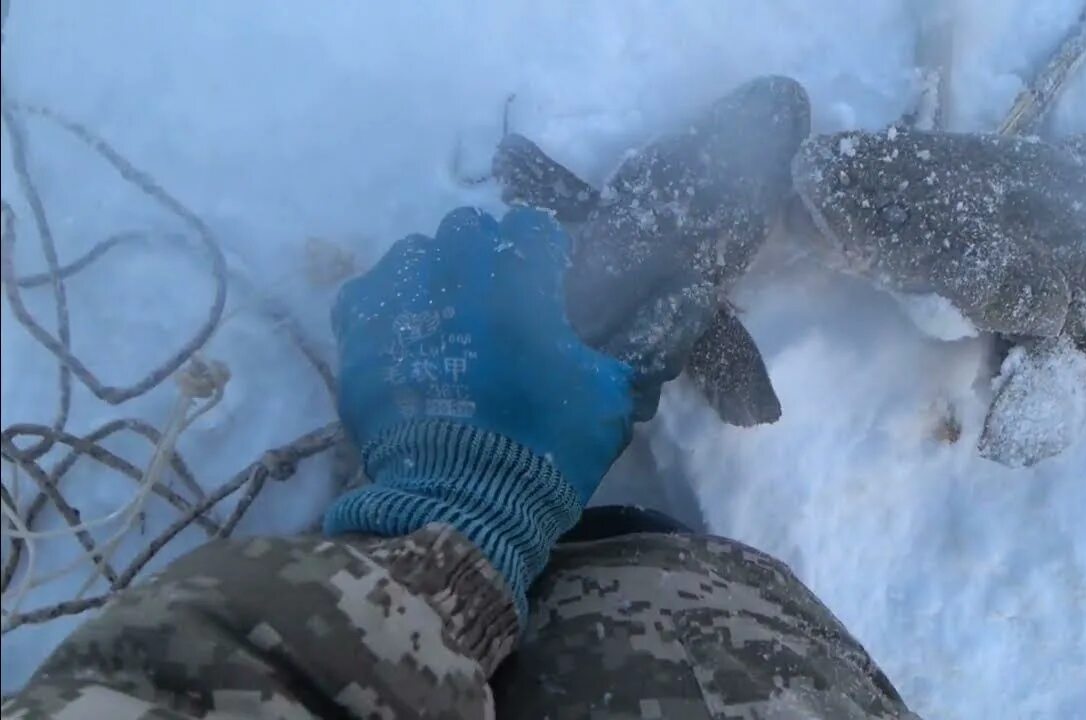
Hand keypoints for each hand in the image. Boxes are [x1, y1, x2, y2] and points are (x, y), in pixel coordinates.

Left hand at [324, 208, 633, 612]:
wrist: (460, 506)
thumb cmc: (544, 445)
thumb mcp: (612, 396)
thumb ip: (643, 343)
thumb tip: (686, 301)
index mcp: (515, 274)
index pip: (533, 227)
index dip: (547, 254)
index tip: (554, 286)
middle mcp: (450, 269)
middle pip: (468, 231)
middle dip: (487, 256)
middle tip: (503, 305)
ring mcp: (394, 300)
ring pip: (415, 256)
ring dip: (437, 276)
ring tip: (452, 321)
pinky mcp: (355, 339)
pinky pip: (369, 297)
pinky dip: (390, 307)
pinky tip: (410, 339)